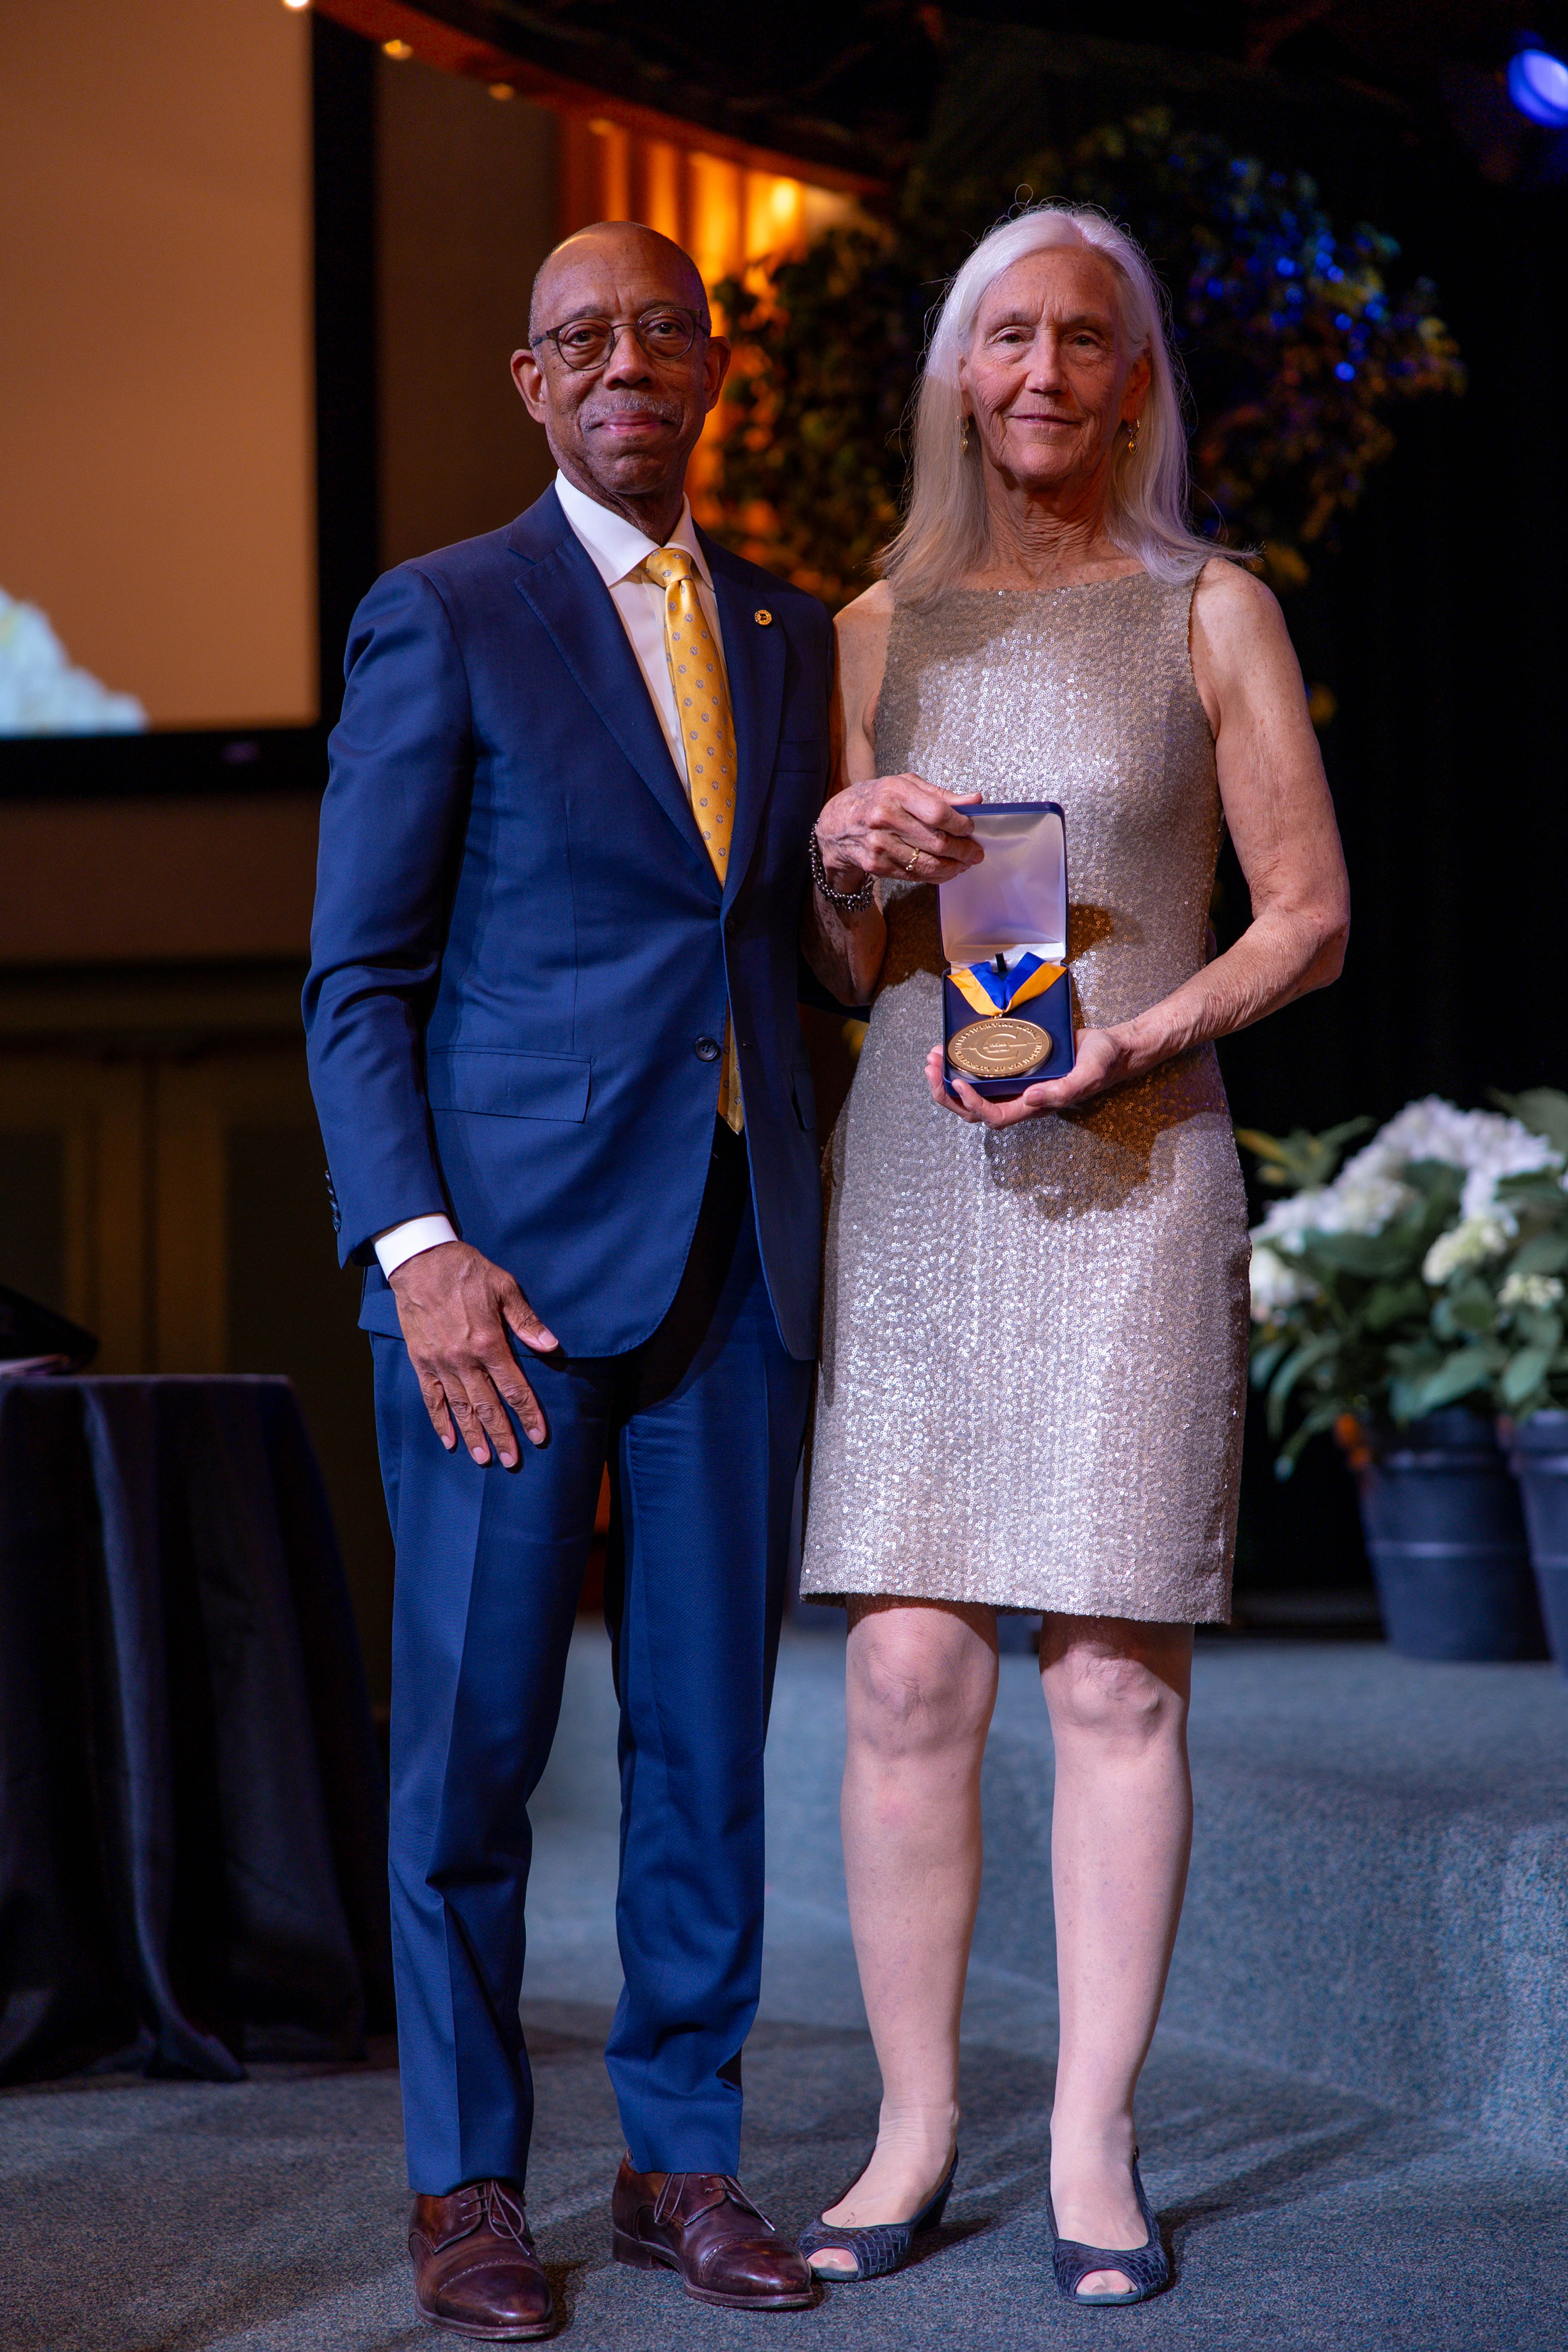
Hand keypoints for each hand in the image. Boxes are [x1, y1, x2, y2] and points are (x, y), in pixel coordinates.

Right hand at [389, 1240, 558, 1465]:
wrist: (420, 1261)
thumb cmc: (467, 1270)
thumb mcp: (504, 1287)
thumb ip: (526, 1320)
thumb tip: (551, 1346)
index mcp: (488, 1342)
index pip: (514, 1387)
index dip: (528, 1413)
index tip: (539, 1436)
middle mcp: (464, 1359)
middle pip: (487, 1405)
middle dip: (502, 1435)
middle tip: (514, 1461)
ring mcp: (440, 1363)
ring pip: (460, 1408)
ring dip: (473, 1435)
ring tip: (484, 1459)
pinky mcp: (421, 1361)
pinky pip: (432, 1398)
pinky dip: (440, 1421)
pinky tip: (450, 1440)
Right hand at [816, 775, 982, 889]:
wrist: (837, 823)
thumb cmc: (876, 799)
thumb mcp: (905, 786)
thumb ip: (941, 795)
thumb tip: (974, 800)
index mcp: (895, 792)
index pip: (938, 813)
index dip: (961, 825)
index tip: (971, 829)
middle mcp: (884, 818)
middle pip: (937, 842)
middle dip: (963, 850)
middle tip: (975, 852)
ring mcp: (879, 844)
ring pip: (928, 864)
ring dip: (952, 867)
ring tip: (963, 864)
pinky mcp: (876, 865)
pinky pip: (914, 875)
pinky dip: (935, 876)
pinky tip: (945, 870)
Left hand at [924, 1027, 1131, 1126]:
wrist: (1111, 1049)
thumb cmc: (1102, 1063)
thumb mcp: (1089, 1074)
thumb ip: (1064, 1090)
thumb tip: (1031, 1099)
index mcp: (1033, 1106)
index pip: (993, 1116)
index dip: (972, 1103)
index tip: (957, 1081)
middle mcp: (1020, 1100)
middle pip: (972, 1111)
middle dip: (947, 1093)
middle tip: (931, 1067)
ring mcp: (1015, 1086)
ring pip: (972, 1094)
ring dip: (947, 1080)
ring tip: (933, 1058)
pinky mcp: (1015, 1069)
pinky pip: (982, 1074)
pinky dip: (962, 1065)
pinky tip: (952, 1049)